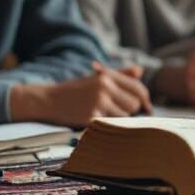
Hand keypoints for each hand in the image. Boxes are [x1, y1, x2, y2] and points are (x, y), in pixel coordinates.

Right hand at [9, 63, 151, 126]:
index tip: (146, 105)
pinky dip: (107, 124)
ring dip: (119, 117)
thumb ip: (120, 74)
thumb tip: (140, 70)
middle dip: (131, 109)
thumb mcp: (97, 78)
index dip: (145, 98)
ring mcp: (97, 103)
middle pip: (134, 104)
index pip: (138, 88)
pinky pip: (110, 124)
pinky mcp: (90, 117)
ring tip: (104, 113)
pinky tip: (96, 119)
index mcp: (108, 78)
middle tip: (119, 110)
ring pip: (124, 116)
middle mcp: (104, 89)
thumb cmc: (76, 89)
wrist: (48, 99)